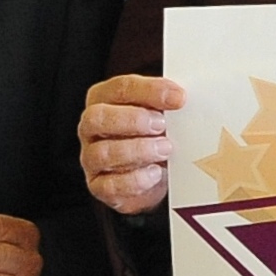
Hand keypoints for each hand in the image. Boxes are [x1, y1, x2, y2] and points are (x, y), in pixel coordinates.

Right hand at [79, 73, 184, 215]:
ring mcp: (91, 158)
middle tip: (163, 125)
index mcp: (104, 100)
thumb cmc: (156, 136)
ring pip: (102, 153)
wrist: (156, 174)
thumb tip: (184, 98)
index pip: (120, 89)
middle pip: (97, 117)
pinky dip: (136, 180)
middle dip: (133, 120)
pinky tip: (156, 173)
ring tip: (166, 149)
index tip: (179, 98)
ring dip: (138, 150)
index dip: (150, 91)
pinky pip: (110, 185)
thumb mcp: (162, 114)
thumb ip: (168, 104)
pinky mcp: (99, 186)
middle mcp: (91, 128)